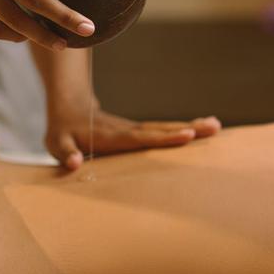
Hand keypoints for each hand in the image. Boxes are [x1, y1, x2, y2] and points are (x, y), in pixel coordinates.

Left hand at [45, 106, 221, 169]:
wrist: (71, 110)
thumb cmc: (64, 133)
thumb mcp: (57, 144)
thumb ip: (65, 153)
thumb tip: (74, 163)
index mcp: (112, 136)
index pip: (141, 137)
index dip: (164, 138)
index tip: (187, 135)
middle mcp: (129, 130)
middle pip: (161, 129)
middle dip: (188, 128)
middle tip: (214, 127)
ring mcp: (136, 129)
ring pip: (165, 127)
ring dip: (191, 126)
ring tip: (216, 126)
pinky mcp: (140, 131)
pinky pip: (163, 130)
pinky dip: (184, 129)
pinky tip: (202, 129)